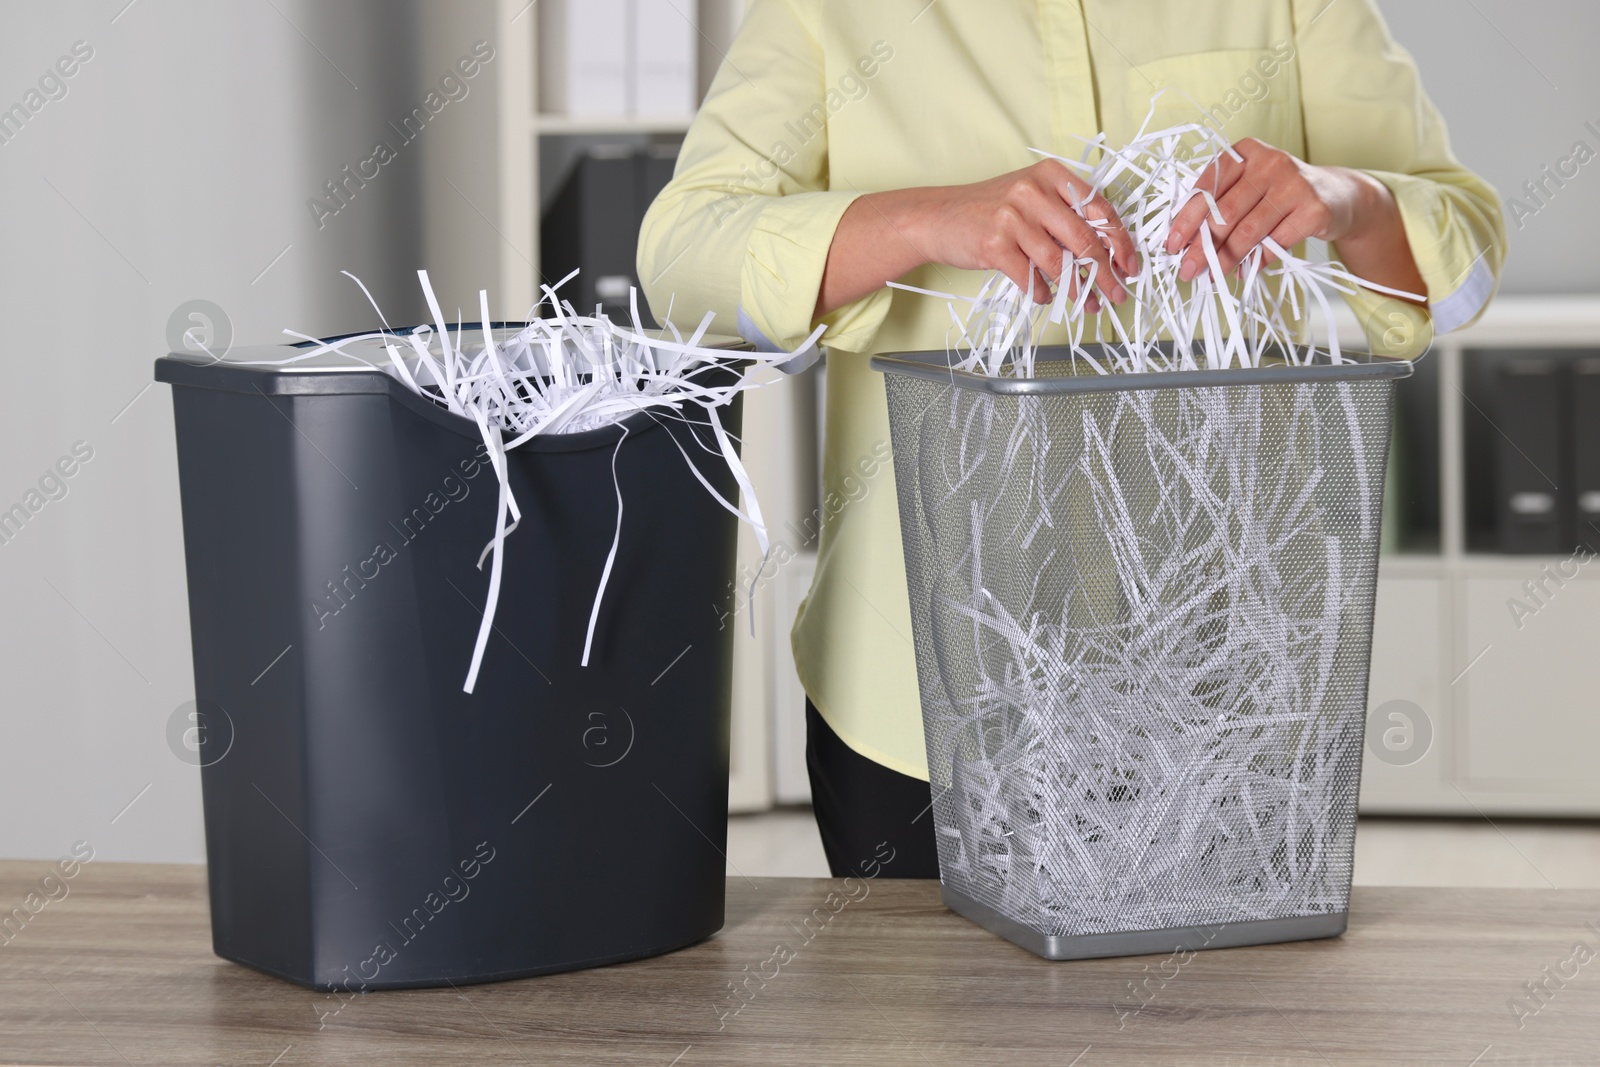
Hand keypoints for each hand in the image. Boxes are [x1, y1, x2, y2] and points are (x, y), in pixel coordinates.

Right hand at [908, 159, 1138, 309]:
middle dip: (1106, 273)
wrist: (938, 217)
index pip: (1099, 209)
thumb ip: (1066, 215)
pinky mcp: (995, 245)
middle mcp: (1033, 191)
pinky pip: (1031, 278)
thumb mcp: (1031, 198)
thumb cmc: (990, 211)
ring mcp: (1012, 217)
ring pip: (1059, 263)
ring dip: (1077, 291)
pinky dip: (1043, 293)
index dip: (1120, 241)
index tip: (1130, 266)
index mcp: (1051, 175)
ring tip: (1087, 304)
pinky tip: (1046, 296)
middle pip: (1084, 239)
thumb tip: (1108, 253)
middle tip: (1117, 294)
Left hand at [1164, 137, 1387, 280]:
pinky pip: (1275, 244)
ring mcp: (1295, 184)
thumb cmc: (1281, 193)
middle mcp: (1270, 163)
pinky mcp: (1314, 209)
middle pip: (1225, 213)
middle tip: (1186, 270)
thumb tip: (1185, 241)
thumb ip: (1220, 203)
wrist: (1339, 195)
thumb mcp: (1250, 186)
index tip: (1171, 245)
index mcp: (1246, 152)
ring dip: (1225, 260)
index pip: (1207, 187)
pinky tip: (1243, 272)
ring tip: (1209, 277)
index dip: (1186, 219)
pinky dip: (1256, 262)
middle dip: (1201, 246)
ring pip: (1248, 231)